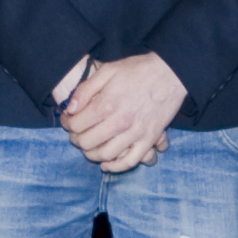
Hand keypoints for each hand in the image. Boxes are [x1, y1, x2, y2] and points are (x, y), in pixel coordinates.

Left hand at [59, 52, 185, 170]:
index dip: (67, 124)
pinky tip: (106, 164)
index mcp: (106, 104)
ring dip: (91, 154)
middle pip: (86, 142)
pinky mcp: (149, 139)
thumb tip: (70, 109)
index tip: (69, 120)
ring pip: (105, 155)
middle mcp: (119, 122)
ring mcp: (135, 133)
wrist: (170, 73)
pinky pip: (130, 161)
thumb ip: (85, 90)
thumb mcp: (108, 70)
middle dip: (76, 139)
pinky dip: (115, 167)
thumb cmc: (138, 70)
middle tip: (77, 133)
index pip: (76, 125)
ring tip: (89, 147)